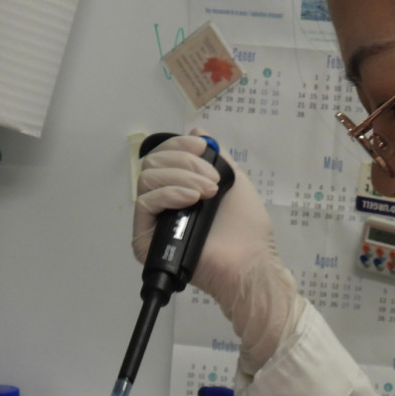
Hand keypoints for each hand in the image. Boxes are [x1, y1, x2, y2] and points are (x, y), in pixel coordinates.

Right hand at [132, 131, 303, 371]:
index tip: (203, 147)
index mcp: (182, 189)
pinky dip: (169, 194)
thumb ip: (217, 157)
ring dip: (181, 177)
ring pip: (148, 178)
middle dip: (186, 163)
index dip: (180, 145)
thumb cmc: (246, 230)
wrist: (249, 263)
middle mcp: (165, 203)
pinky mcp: (146, 238)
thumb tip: (197, 132)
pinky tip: (191, 200)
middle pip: (154, 163)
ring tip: (207, 193)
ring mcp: (155, 220)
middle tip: (212, 182)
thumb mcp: (236, 183)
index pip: (165, 156)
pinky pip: (146, 202)